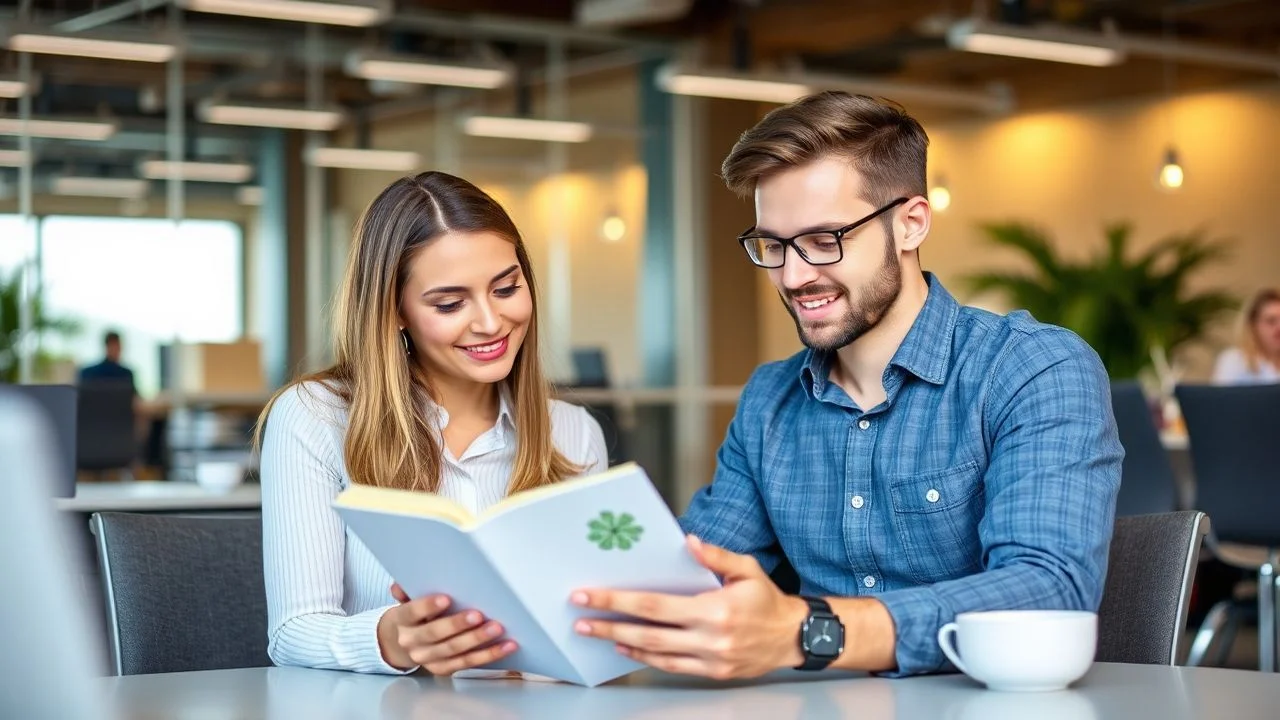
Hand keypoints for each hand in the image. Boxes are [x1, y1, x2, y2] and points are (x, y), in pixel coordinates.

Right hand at [376, 583, 517, 674]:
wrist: (402, 643)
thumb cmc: (413, 615)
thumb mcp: (407, 599)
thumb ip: (407, 590)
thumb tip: (401, 584)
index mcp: (402, 620)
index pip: (412, 612)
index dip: (427, 607)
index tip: (445, 598)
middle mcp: (412, 642)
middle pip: (435, 634)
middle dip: (458, 625)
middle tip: (478, 615)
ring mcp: (428, 658)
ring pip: (454, 651)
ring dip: (477, 640)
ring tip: (496, 628)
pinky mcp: (444, 669)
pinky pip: (468, 662)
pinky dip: (488, 655)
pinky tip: (505, 646)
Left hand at [571, 535, 808, 679]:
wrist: (793, 636)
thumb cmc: (768, 599)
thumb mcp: (746, 568)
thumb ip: (715, 556)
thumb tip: (688, 542)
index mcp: (714, 609)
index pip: (654, 605)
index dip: (618, 601)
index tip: (589, 596)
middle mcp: (710, 638)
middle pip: (647, 634)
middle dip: (609, 626)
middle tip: (580, 621)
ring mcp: (711, 659)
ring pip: (656, 654)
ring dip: (622, 644)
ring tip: (597, 634)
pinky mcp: (713, 672)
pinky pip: (672, 667)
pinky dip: (647, 658)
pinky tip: (629, 649)